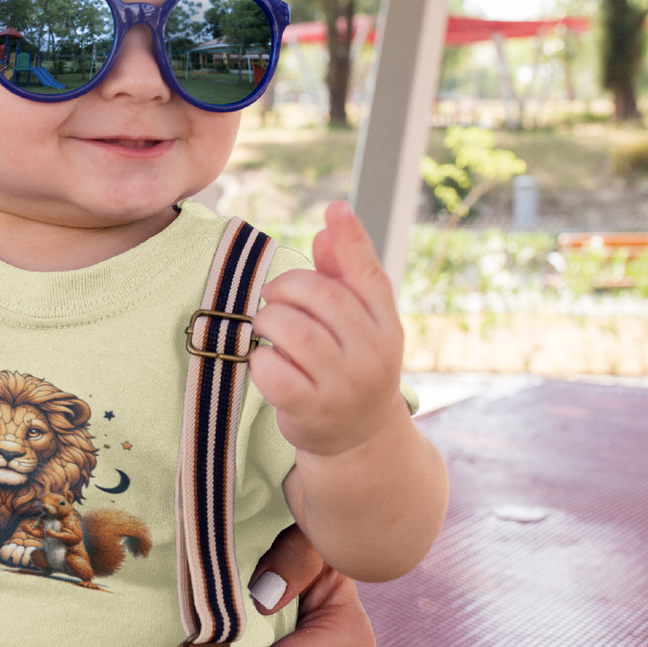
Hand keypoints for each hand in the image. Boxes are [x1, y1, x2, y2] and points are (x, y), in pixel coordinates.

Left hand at [250, 201, 402, 456]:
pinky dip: (261, 360)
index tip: (334, 207)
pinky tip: (265, 360)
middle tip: (274, 297)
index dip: (352, 239)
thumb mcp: (357, 325)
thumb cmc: (351, 366)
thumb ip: (342, 278)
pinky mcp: (313, 409)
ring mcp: (344, 384)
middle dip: (287, 288)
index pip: (370, 276)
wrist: (359, 438)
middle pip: (323, 298)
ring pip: (295, 332)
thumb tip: (326, 232)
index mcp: (386, 324)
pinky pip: (274, 371)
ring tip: (267, 327)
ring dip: (270, 321)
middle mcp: (373, 353)